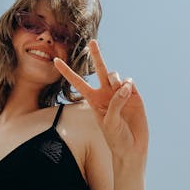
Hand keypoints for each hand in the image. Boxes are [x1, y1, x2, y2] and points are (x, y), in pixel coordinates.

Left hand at [53, 39, 148, 168]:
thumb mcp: (109, 122)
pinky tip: (128, 91)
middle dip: (96, 55)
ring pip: (114, 75)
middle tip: (92, 41)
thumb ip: (114, 103)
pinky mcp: (134, 95)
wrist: (132, 147)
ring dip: (114, 77)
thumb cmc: (116, 138)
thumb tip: (125, 86)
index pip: (77, 82)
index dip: (66, 71)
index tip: (55, 60)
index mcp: (93, 100)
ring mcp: (119, 92)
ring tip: (118, 87)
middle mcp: (105, 93)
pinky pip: (129, 82)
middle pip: (99, 70)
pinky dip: (128, 84)